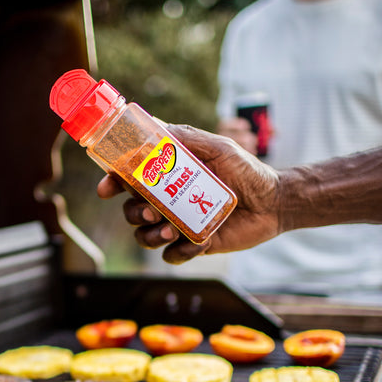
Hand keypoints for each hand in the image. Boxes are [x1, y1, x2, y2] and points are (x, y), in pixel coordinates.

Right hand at [96, 123, 281, 263]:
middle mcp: (168, 202)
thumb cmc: (247, 171)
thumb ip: (187, 138)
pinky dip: (180, 252)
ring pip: (145, 236)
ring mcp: (179, 224)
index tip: (107, 188)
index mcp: (168, 177)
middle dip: (134, 214)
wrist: (273, 201)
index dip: (112, 184)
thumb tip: (155, 126)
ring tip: (171, 229)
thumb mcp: (218, 148)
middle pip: (132, 212)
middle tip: (152, 212)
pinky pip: (172, 256)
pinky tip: (199, 242)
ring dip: (151, 235)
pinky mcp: (194, 245)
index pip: (130, 180)